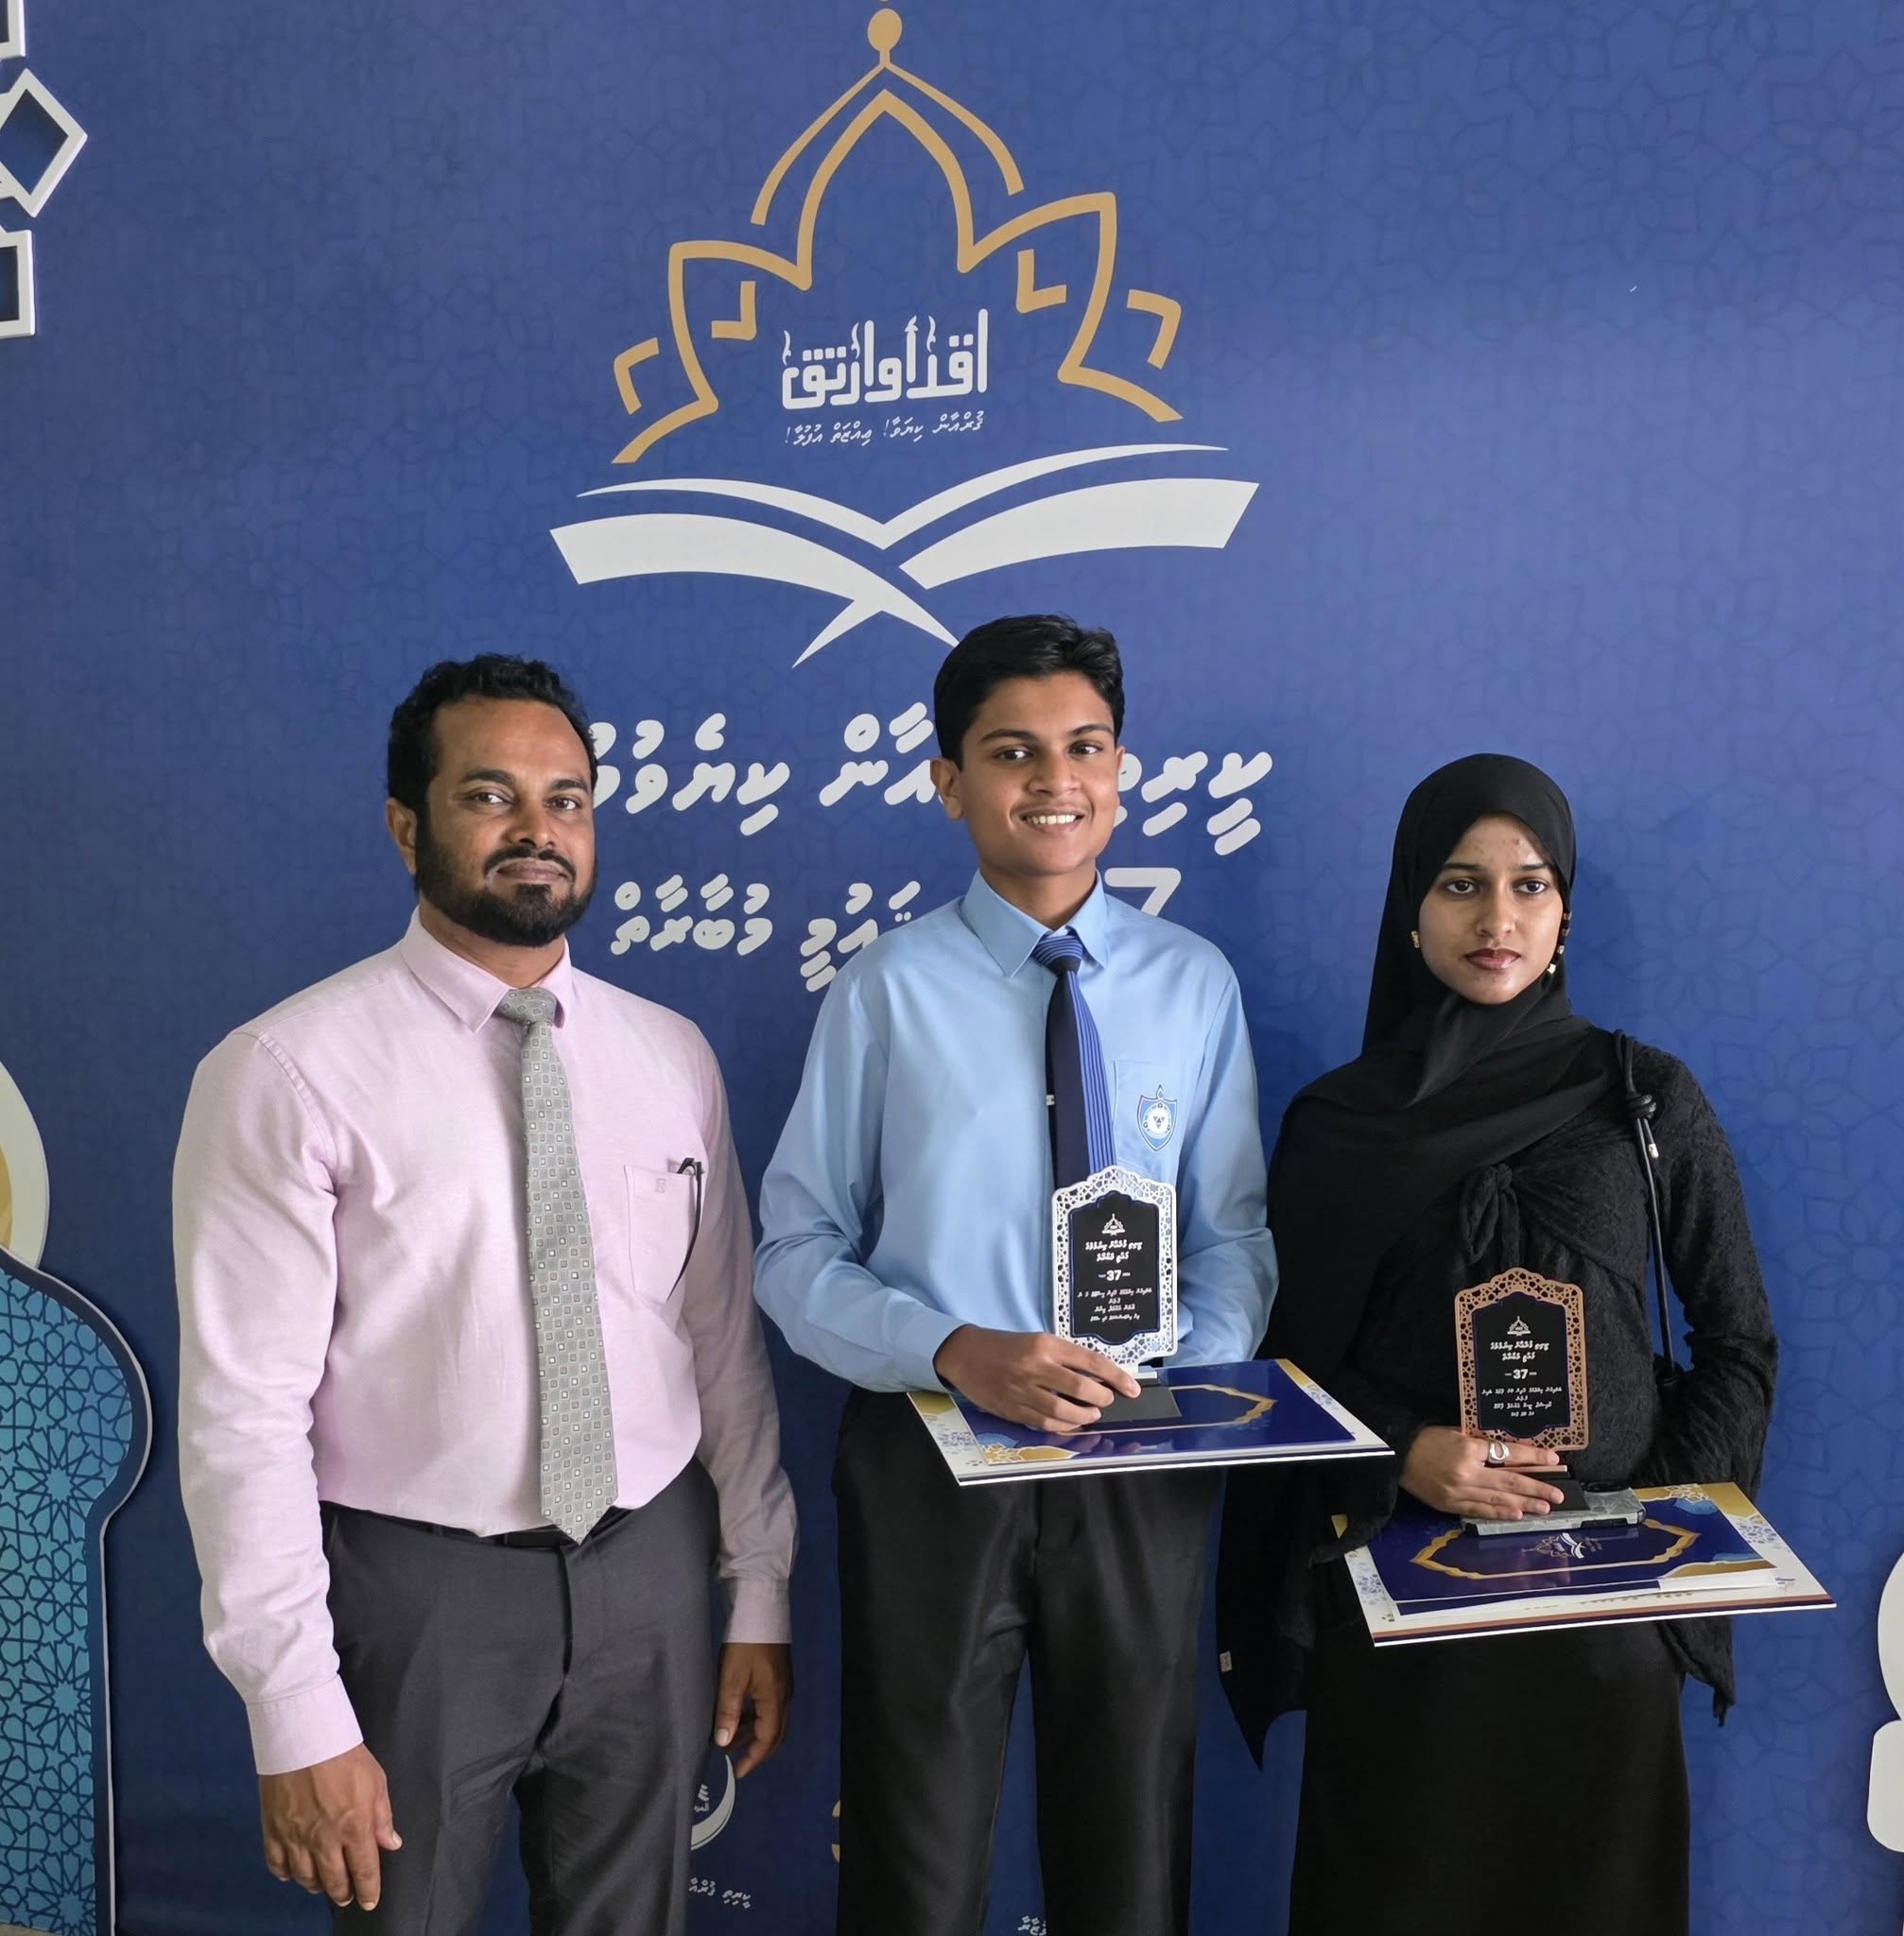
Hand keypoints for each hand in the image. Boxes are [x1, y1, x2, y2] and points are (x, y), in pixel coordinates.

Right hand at [259, 1742, 400, 1908]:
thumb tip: (391, 1844)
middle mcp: (325, 1841)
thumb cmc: (345, 1756)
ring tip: (323, 1885)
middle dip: (342, 1892)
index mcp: (354, 1828)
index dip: (368, 1889)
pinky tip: (292, 1873)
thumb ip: (383, 1816)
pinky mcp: (273, 1832)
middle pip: (334, 1880)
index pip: (364, 1870)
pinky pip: (278, 1865)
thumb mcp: (376, 1780)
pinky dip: (286, 1874)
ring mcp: (296, 1839)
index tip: (370, 1901)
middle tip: (346, 1895)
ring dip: (316, 1885)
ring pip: (306, 1878)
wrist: (303, 1738)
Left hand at [714, 1641, 792, 1776]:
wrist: (761, 1609)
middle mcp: (784, 1696)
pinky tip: (740, 1716)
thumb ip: (727, 1711)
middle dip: (757, 1750)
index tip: (739, 1773)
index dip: (754, 1759)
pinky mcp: (779, 1676)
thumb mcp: (731, 1678)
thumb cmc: (745, 1644)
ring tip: (732, 1740)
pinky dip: (757, 1719)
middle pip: (776, 1733)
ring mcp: (784, 1685)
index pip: (768, 1739)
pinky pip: (771, 1707)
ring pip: (773, 1720)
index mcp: (775, 1700)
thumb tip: (723, 1743)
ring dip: (755, 1734)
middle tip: (736, 1762)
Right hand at [933, 1326, 1141, 1432]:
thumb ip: (1065, 1357)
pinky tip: (1073, 1423)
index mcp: (1045, 1345)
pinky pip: (1045, 1423)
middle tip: (1107, 1400)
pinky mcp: (1014, 1409)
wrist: (966, 1355)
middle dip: (1102, 1397)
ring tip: (1093, 1413)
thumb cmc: (1007, 1345)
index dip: (1115, 1376)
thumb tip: (1098, 1377)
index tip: (1132, 1388)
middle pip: (1080, 1387)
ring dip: (1084, 1415)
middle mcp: (1035, 1367)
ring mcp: (1023, 1390)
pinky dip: (1064, 1426)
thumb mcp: (1038, 1340)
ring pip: (1063, 1411)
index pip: (1090, 1361)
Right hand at [1399, 1426, 1567, 1521]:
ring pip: (1498, 1500)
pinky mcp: (1450, 1506)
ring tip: (1545, 1508)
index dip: (1533, 1458)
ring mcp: (1459, 1493)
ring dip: (1524, 1505)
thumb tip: (1512, 1453)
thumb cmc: (1427, 1438)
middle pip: (1509, 1482)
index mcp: (1469, 1450)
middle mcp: (1467, 1474)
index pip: (1509, 1455)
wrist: (1396, 1455)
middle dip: (1537, 1488)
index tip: (1553, 1461)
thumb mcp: (1457, 1432)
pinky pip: (1480, 1511)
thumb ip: (1483, 1443)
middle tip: (1558, 1495)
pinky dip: (1500, 1514)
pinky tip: (1517, 1515)